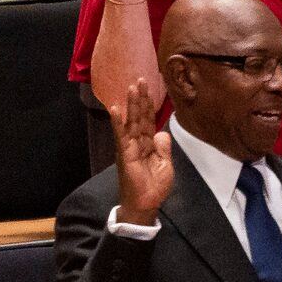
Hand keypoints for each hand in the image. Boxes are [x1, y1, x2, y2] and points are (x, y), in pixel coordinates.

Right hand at [109, 77, 174, 225]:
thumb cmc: (154, 186)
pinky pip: (121, 135)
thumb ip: (164, 148)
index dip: (151, 105)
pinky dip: (118, 122)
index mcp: (149, 143)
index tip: (152, 88)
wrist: (145, 203)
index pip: (150, 119)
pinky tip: (115, 108)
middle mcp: (138, 141)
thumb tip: (162, 133)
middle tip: (141, 79)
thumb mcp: (166, 165)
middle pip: (140, 115)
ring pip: (131, 121)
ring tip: (132, 86)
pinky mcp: (125, 153)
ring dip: (132, 103)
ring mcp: (130, 146)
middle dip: (141, 97)